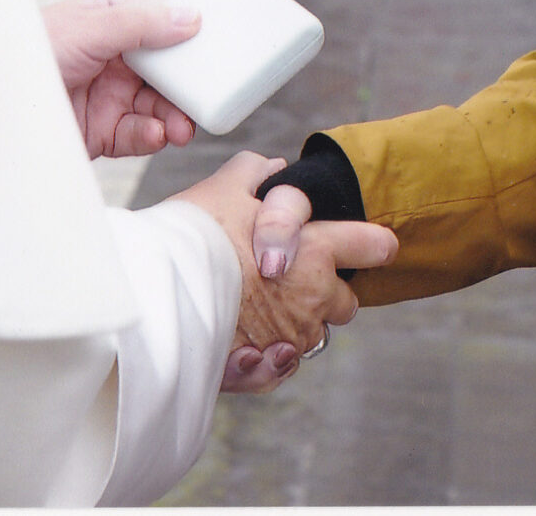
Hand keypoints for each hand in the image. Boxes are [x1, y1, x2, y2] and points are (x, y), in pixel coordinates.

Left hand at [42, 0, 199, 158]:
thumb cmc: (28, 52)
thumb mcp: (89, 27)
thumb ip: (141, 23)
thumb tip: (190, 18)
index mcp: (108, 24)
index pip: (158, 28)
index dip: (185, 41)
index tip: (213, 52)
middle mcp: (110, 60)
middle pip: (163, 73)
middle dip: (184, 89)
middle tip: (202, 101)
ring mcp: (105, 97)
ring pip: (156, 107)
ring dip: (174, 116)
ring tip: (181, 126)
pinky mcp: (99, 132)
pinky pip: (136, 135)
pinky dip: (151, 136)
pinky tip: (155, 135)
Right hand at [172, 153, 397, 393]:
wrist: (158, 293)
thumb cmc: (192, 235)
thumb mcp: (224, 187)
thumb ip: (254, 172)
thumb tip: (274, 167)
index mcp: (315, 250)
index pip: (369, 245)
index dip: (374, 244)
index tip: (377, 245)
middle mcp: (313, 296)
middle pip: (347, 302)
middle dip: (327, 293)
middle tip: (289, 279)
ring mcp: (294, 335)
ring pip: (313, 335)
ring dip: (294, 323)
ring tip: (255, 306)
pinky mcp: (268, 368)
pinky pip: (284, 365)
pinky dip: (271, 356)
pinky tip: (246, 339)